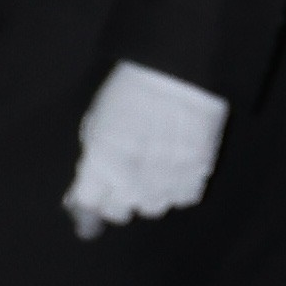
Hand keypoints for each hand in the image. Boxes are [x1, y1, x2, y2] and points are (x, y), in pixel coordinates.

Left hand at [63, 60, 229, 239]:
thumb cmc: (131, 89)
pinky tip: (179, 169)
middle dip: (118, 197)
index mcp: (102, 165)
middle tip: (126, 176)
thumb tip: (89, 186)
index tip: (94, 196)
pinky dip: (180, 188)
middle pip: (119, 212)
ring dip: (150, 194)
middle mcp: (131, 182)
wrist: (178, 73)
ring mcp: (165, 182)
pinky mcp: (197, 175)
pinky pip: (185, 197)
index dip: (89, 201)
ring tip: (155, 172)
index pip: (88, 204)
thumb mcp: (98, 122)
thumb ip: (93, 159)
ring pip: (153, 208)